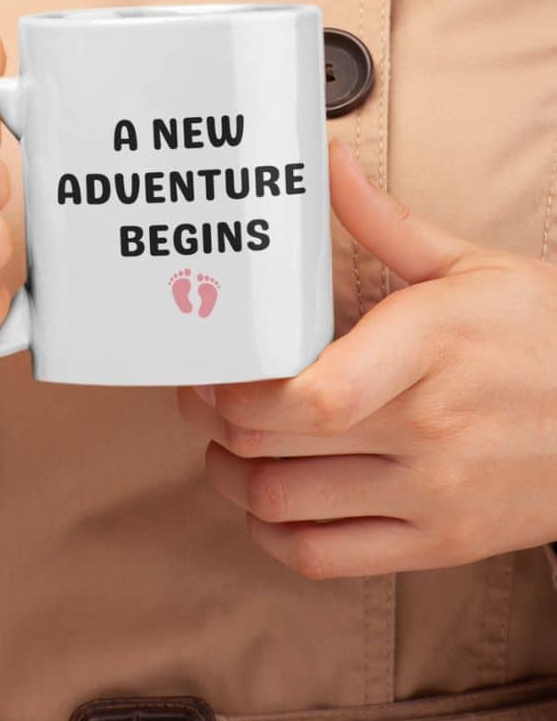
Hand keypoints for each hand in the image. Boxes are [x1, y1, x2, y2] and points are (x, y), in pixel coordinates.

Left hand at [177, 137, 556, 578]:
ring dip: (231, 478)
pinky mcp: (441, 545)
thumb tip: (325, 161)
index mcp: (431, 347)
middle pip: (278, 445)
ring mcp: (434, 495)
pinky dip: (274, 536)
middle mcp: (429, 429)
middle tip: (198, 395)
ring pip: (286, 505)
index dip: (238, 391)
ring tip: (223, 445)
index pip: (313, 395)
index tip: (211, 366)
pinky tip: (265, 504)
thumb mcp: (472, 265)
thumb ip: (384, 219)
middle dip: (213, 421)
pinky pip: (327, 559)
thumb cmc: (545, 333)